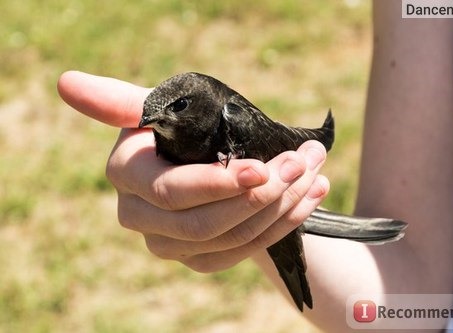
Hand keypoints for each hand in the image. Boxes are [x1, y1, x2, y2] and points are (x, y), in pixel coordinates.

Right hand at [57, 71, 329, 271]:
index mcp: (128, 174)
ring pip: (230, 239)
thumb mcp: (157, 108)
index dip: (218, 184)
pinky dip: (283, 224)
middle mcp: (139, 217)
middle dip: (263, 194)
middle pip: (205, 223)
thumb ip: (120, 100)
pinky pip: (243, 251)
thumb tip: (65, 81)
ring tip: (315, 172)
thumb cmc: (179, 128)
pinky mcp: (198, 260)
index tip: (263, 168)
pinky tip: (310, 197)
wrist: (200, 162)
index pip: (173, 191)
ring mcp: (169, 245)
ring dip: (282, 205)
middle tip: (305, 161)